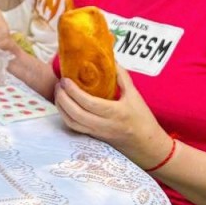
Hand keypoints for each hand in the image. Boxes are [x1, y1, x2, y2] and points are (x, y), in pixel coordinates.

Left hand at [55, 66, 169, 168]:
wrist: (146, 145)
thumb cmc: (142, 119)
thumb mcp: (135, 95)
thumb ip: (121, 77)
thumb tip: (111, 59)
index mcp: (116, 113)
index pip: (89, 103)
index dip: (74, 92)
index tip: (66, 80)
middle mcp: (104, 125)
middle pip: (76, 114)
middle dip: (63, 98)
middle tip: (59, 84)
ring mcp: (97, 133)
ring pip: (71, 123)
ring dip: (61, 107)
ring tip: (59, 92)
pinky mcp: (93, 136)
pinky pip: (74, 128)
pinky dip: (65, 115)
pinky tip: (63, 104)